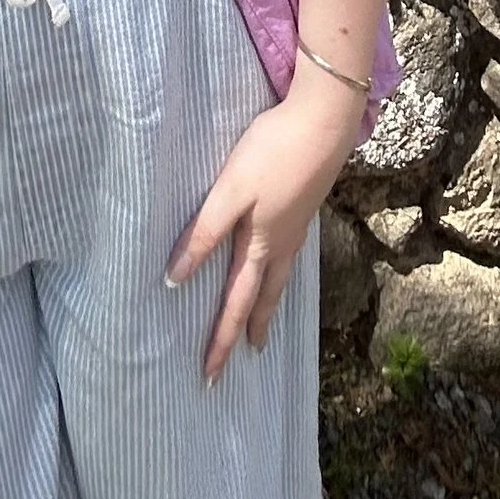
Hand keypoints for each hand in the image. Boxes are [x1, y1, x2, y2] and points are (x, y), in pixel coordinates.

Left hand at [167, 69, 366, 380]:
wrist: (324, 122)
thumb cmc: (272, 152)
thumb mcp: (231, 191)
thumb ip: (203, 232)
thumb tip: (174, 279)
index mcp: (259, 245)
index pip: (236, 303)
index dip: (221, 339)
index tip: (210, 376)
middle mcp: (281, 244)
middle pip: (263, 298)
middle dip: (249, 331)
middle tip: (244, 361)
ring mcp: (296, 227)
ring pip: (279, 279)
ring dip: (268, 306)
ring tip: (262, 326)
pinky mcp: (304, 207)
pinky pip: (288, 258)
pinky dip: (279, 276)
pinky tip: (277, 264)